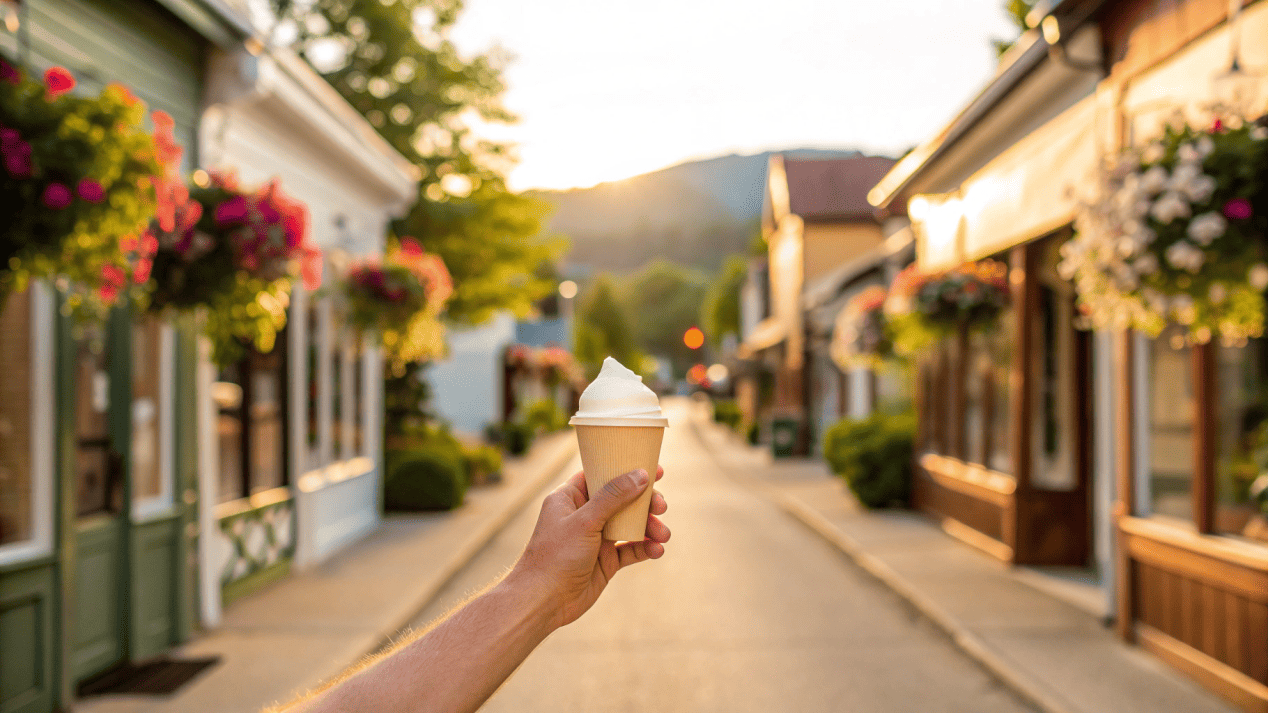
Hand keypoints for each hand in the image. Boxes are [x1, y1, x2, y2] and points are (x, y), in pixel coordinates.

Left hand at [510, 466, 669, 628]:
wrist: (544, 601)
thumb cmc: (555, 556)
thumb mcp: (584, 521)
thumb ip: (613, 497)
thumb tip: (640, 474)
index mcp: (571, 498)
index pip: (601, 475)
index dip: (627, 469)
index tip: (654, 469)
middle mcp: (584, 515)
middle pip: (622, 499)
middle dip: (645, 502)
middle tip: (661, 506)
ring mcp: (596, 538)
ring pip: (630, 525)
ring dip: (650, 527)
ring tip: (663, 535)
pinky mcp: (605, 561)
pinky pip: (631, 549)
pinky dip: (645, 548)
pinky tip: (657, 550)